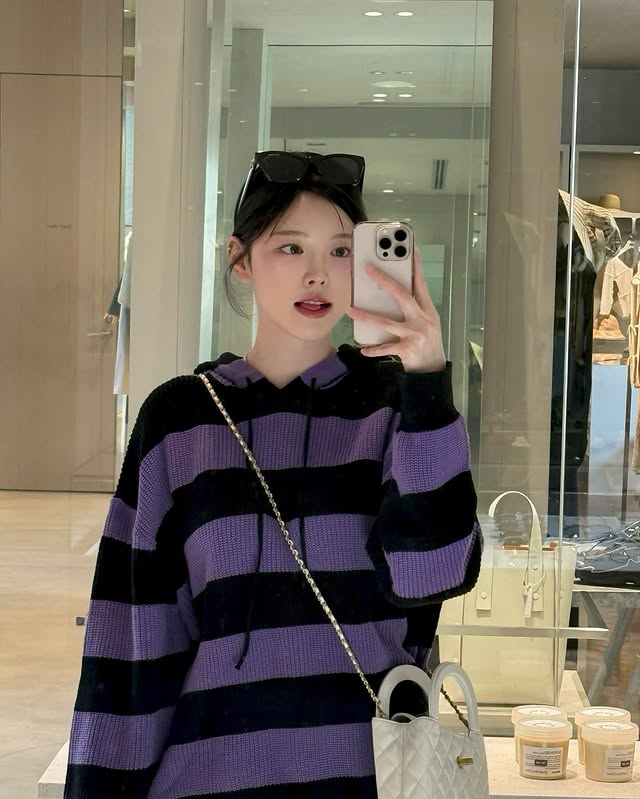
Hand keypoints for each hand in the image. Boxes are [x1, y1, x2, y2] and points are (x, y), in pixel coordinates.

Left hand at [345, 248, 446, 373]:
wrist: (433, 369)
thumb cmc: (426, 342)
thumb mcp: (426, 321)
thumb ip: (412, 307)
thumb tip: (391, 290)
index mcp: (427, 310)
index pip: (420, 283)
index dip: (415, 265)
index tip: (410, 248)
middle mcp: (423, 319)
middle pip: (402, 296)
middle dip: (385, 281)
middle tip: (368, 268)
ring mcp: (415, 334)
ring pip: (387, 322)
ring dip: (366, 316)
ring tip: (349, 310)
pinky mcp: (408, 350)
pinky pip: (386, 348)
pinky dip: (374, 349)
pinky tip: (362, 349)